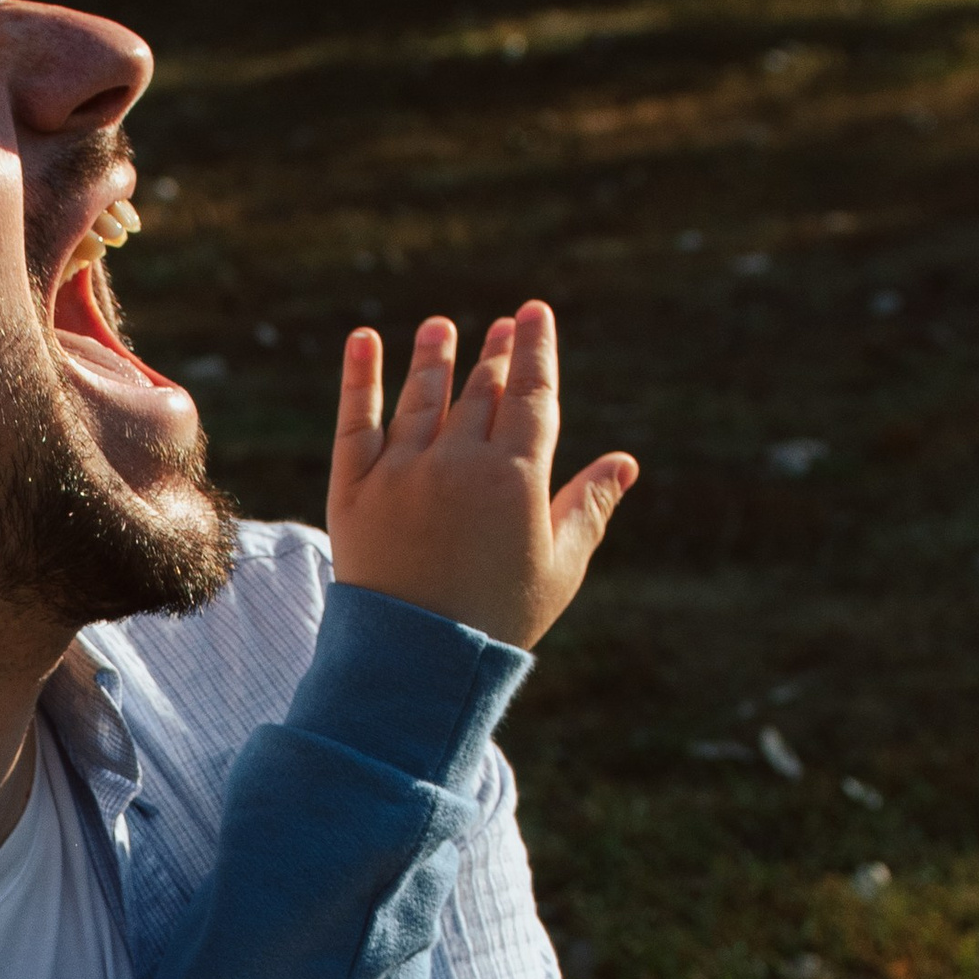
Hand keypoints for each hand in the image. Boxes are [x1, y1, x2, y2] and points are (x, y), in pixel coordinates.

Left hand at [326, 301, 635, 650]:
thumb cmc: (497, 620)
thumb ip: (589, 507)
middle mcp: (457, 463)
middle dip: (493, 356)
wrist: (416, 664)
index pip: (531, 396)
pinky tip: (365, 339)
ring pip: (422, 398)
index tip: (534, 314)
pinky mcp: (354, 490)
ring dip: (434, 357)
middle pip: (479, 393)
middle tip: (499, 328)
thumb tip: (625, 462)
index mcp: (515, 478)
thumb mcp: (558, 567)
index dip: (535, 350)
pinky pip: (356, 421)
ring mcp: (402, 473)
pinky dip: (360, 378)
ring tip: (440, 328)